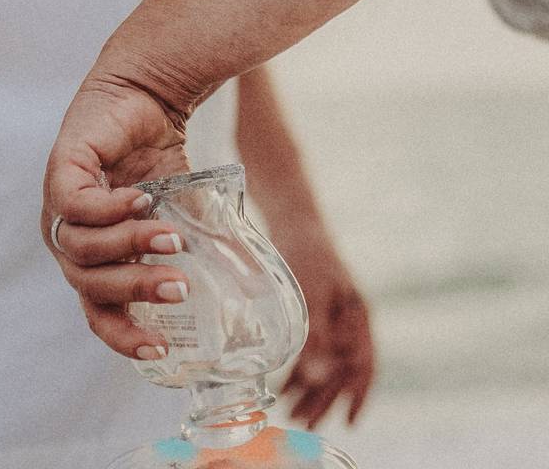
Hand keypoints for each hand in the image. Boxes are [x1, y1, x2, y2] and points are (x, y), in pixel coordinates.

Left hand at [42, 76, 194, 359]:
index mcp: (96, 260)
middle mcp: (71, 240)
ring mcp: (59, 208)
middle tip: (179, 284)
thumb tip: (257, 287)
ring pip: (80, 249)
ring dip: (130, 247)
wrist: (147, 95)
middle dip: (136, 290)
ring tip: (171, 237)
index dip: (124, 336)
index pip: (98, 313)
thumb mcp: (186, 212)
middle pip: (89, 288)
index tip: (161, 350)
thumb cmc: (161, 158)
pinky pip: (74, 207)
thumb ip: (208, 248)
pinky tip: (141, 201)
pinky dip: (109, 211)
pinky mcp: (60, 171)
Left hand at [281, 255, 374, 428]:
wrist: (293, 222)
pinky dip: (296, 370)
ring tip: (291, 414)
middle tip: (305, 424)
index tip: (349, 421)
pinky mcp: (308, 314)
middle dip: (324, 400)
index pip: (364, 365)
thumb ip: (317, 334)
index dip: (358, 395)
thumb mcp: (312, 296)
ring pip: (322, 363)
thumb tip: (318, 377)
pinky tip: (282, 388)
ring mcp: (328, 318)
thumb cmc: (307, 255)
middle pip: (340, 370)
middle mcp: (346, 322)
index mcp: (358, 318)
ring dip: (308, 390)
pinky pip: (307, 350)